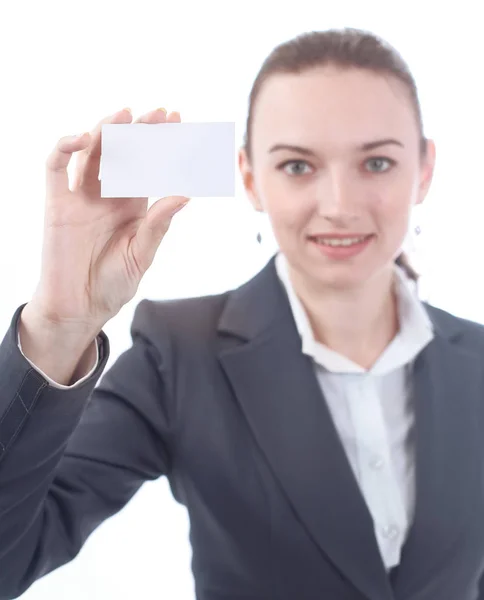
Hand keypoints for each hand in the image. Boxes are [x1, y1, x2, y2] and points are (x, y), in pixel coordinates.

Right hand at [29, 108, 189, 329]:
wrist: (80, 307)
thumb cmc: (113, 284)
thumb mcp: (142, 254)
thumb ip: (159, 224)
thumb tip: (186, 194)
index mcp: (132, 205)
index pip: (149, 166)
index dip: (162, 145)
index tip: (180, 123)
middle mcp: (108, 195)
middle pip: (123, 153)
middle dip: (141, 132)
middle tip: (160, 113)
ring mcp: (80, 197)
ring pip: (92, 153)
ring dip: (107, 131)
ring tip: (126, 114)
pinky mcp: (56, 203)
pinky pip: (55, 167)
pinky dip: (65, 148)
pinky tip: (84, 138)